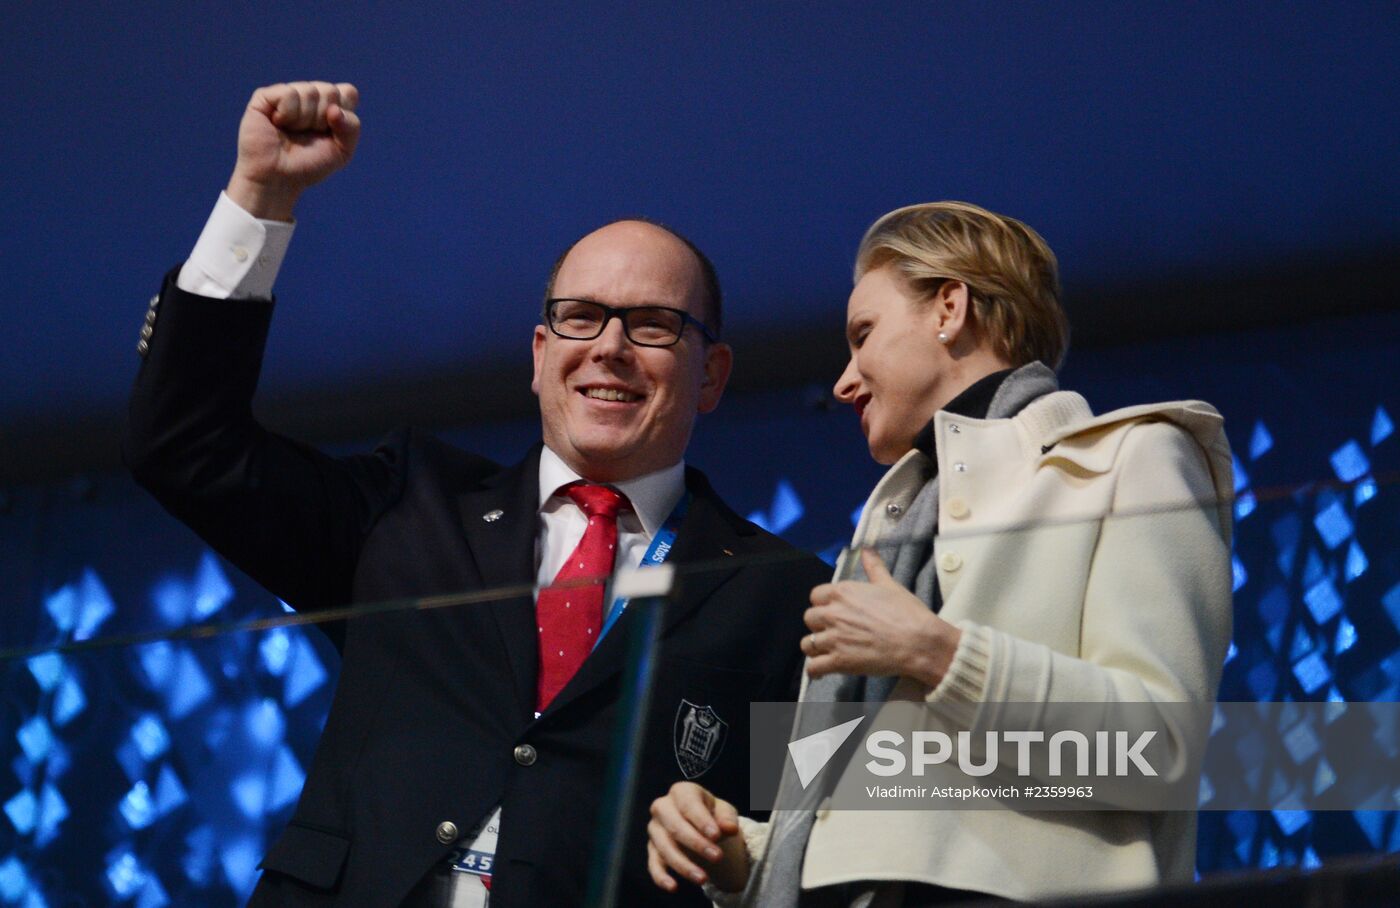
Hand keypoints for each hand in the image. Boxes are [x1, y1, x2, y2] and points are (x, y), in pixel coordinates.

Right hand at [226, 81, 361, 219]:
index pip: (348, 92)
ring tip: (291, 131)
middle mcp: (309, 96)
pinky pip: (288, 94)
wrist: (278, 179)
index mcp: (329, 106)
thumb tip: (334, 109)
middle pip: (330, 90)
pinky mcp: (265, 96)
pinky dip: (287, 114)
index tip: (331, 132)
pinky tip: (277, 123)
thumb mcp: (342, 151)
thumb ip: (351, 127)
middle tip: (308, 134)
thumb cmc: (309, 165)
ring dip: (304, 120)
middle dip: (323, 119)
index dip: (344, 112)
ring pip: (310, 91)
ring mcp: (287, 94)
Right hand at [647, 782, 749, 893]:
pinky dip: (661, 876)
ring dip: (683, 865)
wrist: (700, 825)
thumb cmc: (712, 815)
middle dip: (695, 844)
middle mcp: (662, 807)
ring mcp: (655, 829)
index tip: (716, 835)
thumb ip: (727, 818)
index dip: (701, 820)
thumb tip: (730, 828)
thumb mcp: (724, 812)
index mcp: (681, 792)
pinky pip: (653, 864)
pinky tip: (673, 886)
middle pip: (674, 826)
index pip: (689, 804)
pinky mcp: (652, 849)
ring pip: (665, 848)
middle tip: (717, 857)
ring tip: (704, 879)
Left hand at [802, 548, 960, 684]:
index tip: (834, 610)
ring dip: (816, 648)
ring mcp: (834, 639)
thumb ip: (874, 566)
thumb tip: (866, 549)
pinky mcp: (839, 662)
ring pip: (807, 644)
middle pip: (809, 618)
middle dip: (819, 625)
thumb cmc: (907, 612)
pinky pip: (813, 668)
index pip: (815, 595)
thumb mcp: (889, 584)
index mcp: (842, 593)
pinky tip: (822, 671)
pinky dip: (816, 671)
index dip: (824, 604)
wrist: (919, 642)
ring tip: (827, 651)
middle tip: (835, 631)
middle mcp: (833, 614)